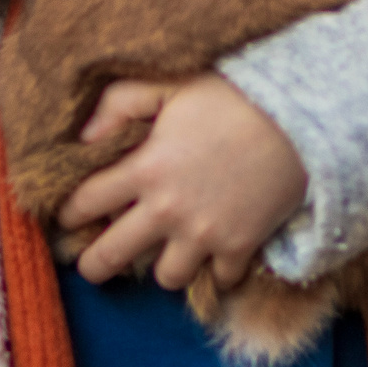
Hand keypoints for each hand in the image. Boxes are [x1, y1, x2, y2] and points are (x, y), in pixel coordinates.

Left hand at [58, 74, 307, 290]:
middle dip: (92, 264)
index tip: (67, 218)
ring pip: (164, 278)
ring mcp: (204, 234)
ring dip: (161, 266)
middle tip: (91, 262)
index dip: (67, 213)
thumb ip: (118, 104)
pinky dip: (213, 274)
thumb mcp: (169, 85)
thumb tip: (82, 138)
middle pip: (110, 257)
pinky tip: (212, 255)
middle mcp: (167, 210)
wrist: (300, 118)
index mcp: (145, 168)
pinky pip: (216, 281)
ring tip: (162, 252)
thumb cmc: (232, 96)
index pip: (85, 203)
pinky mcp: (239, 247)